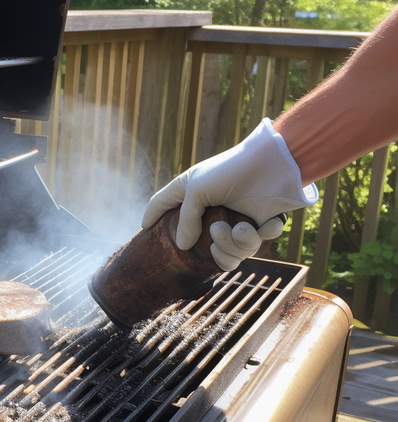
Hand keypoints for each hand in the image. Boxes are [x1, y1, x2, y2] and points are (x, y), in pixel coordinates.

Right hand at [142, 118, 317, 267]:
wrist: (277, 167)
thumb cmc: (232, 170)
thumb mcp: (197, 189)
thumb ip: (185, 219)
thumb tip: (183, 246)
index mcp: (190, 192)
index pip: (162, 205)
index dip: (151, 218)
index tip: (143, 231)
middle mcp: (209, 209)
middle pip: (195, 243)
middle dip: (210, 243)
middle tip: (218, 229)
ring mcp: (232, 220)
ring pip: (226, 253)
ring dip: (234, 243)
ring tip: (244, 226)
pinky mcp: (255, 228)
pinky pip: (249, 250)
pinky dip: (257, 237)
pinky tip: (265, 222)